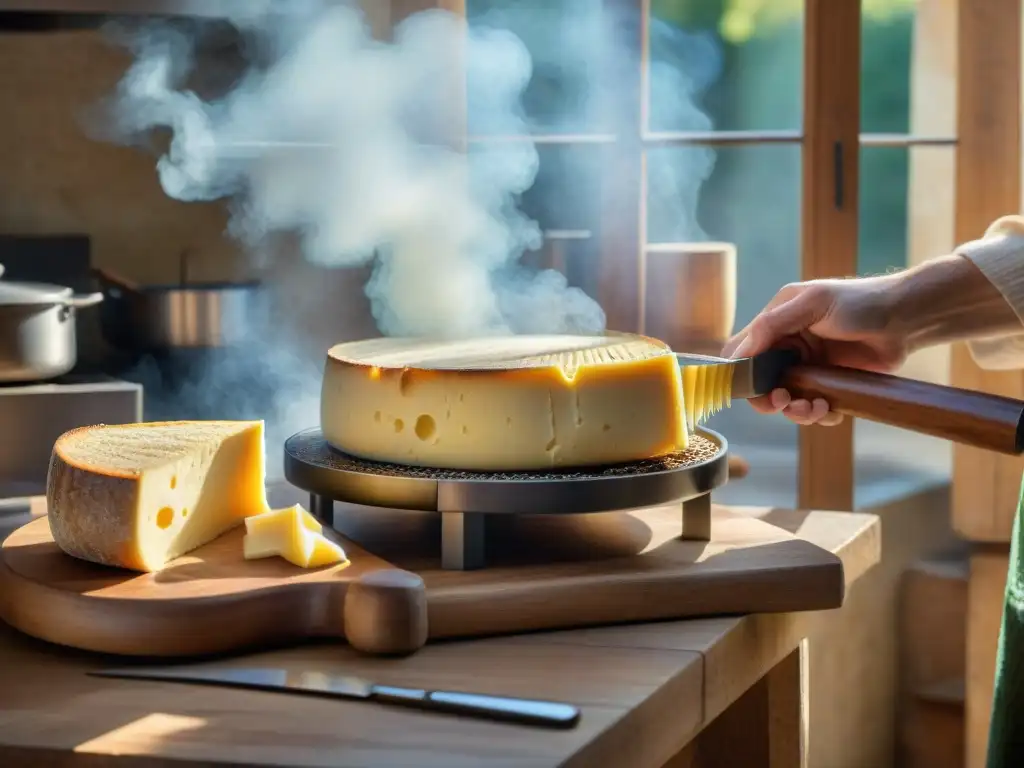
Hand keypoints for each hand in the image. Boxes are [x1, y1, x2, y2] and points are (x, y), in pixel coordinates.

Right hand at [721, 275, 907, 425]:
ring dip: (795, 410)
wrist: (907, 318)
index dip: (741, 373)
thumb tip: (739, 353)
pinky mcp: (830, 384)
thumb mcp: (813, 303)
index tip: (751, 389)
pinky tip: (831, 409)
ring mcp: (809, 366)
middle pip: (761, 382)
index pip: (742, 351)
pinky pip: (813, 407)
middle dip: (770, 398)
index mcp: (777, 321)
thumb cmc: (860, 301)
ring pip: (786, 399)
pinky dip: (818, 414)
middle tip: (785, 401)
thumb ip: (773, 324)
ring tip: (815, 408)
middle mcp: (789, 346)